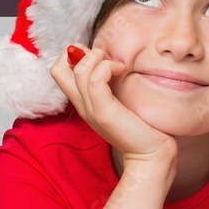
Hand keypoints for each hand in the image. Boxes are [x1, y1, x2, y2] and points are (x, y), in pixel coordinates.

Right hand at [51, 44, 176, 169]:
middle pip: (57, 69)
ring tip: (118, 66)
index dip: (75, 56)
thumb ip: (112, 83)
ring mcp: (90, 109)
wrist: (151, 156)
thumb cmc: (142, 127)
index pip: (59, 71)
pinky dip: (107, 66)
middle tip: (104, 59)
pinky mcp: (103, 112)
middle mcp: (82, 105)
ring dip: (99, 58)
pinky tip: (122, 70)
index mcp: (83, 102)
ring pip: (79, 70)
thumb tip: (110, 58)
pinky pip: (94, 79)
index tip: (100, 59)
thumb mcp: (121, 100)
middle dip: (79, 52)